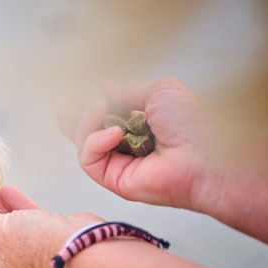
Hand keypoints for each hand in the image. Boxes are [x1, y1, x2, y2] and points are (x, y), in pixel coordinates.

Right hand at [62, 78, 226, 209]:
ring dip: (85, 122)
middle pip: (86, 131)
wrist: (209, 157)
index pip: (103, 115)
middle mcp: (127, 145)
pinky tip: (114, 133)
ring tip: (98, 108)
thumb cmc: (195, 125)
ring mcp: (119, 164)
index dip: (84, 105)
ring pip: (82, 143)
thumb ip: (126, 90)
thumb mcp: (160, 92)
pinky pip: (88, 160)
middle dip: (72, 116)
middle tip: (59, 103)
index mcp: (140, 124)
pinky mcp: (114, 180)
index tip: (68, 93)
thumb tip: (102, 87)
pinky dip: (94, 142)